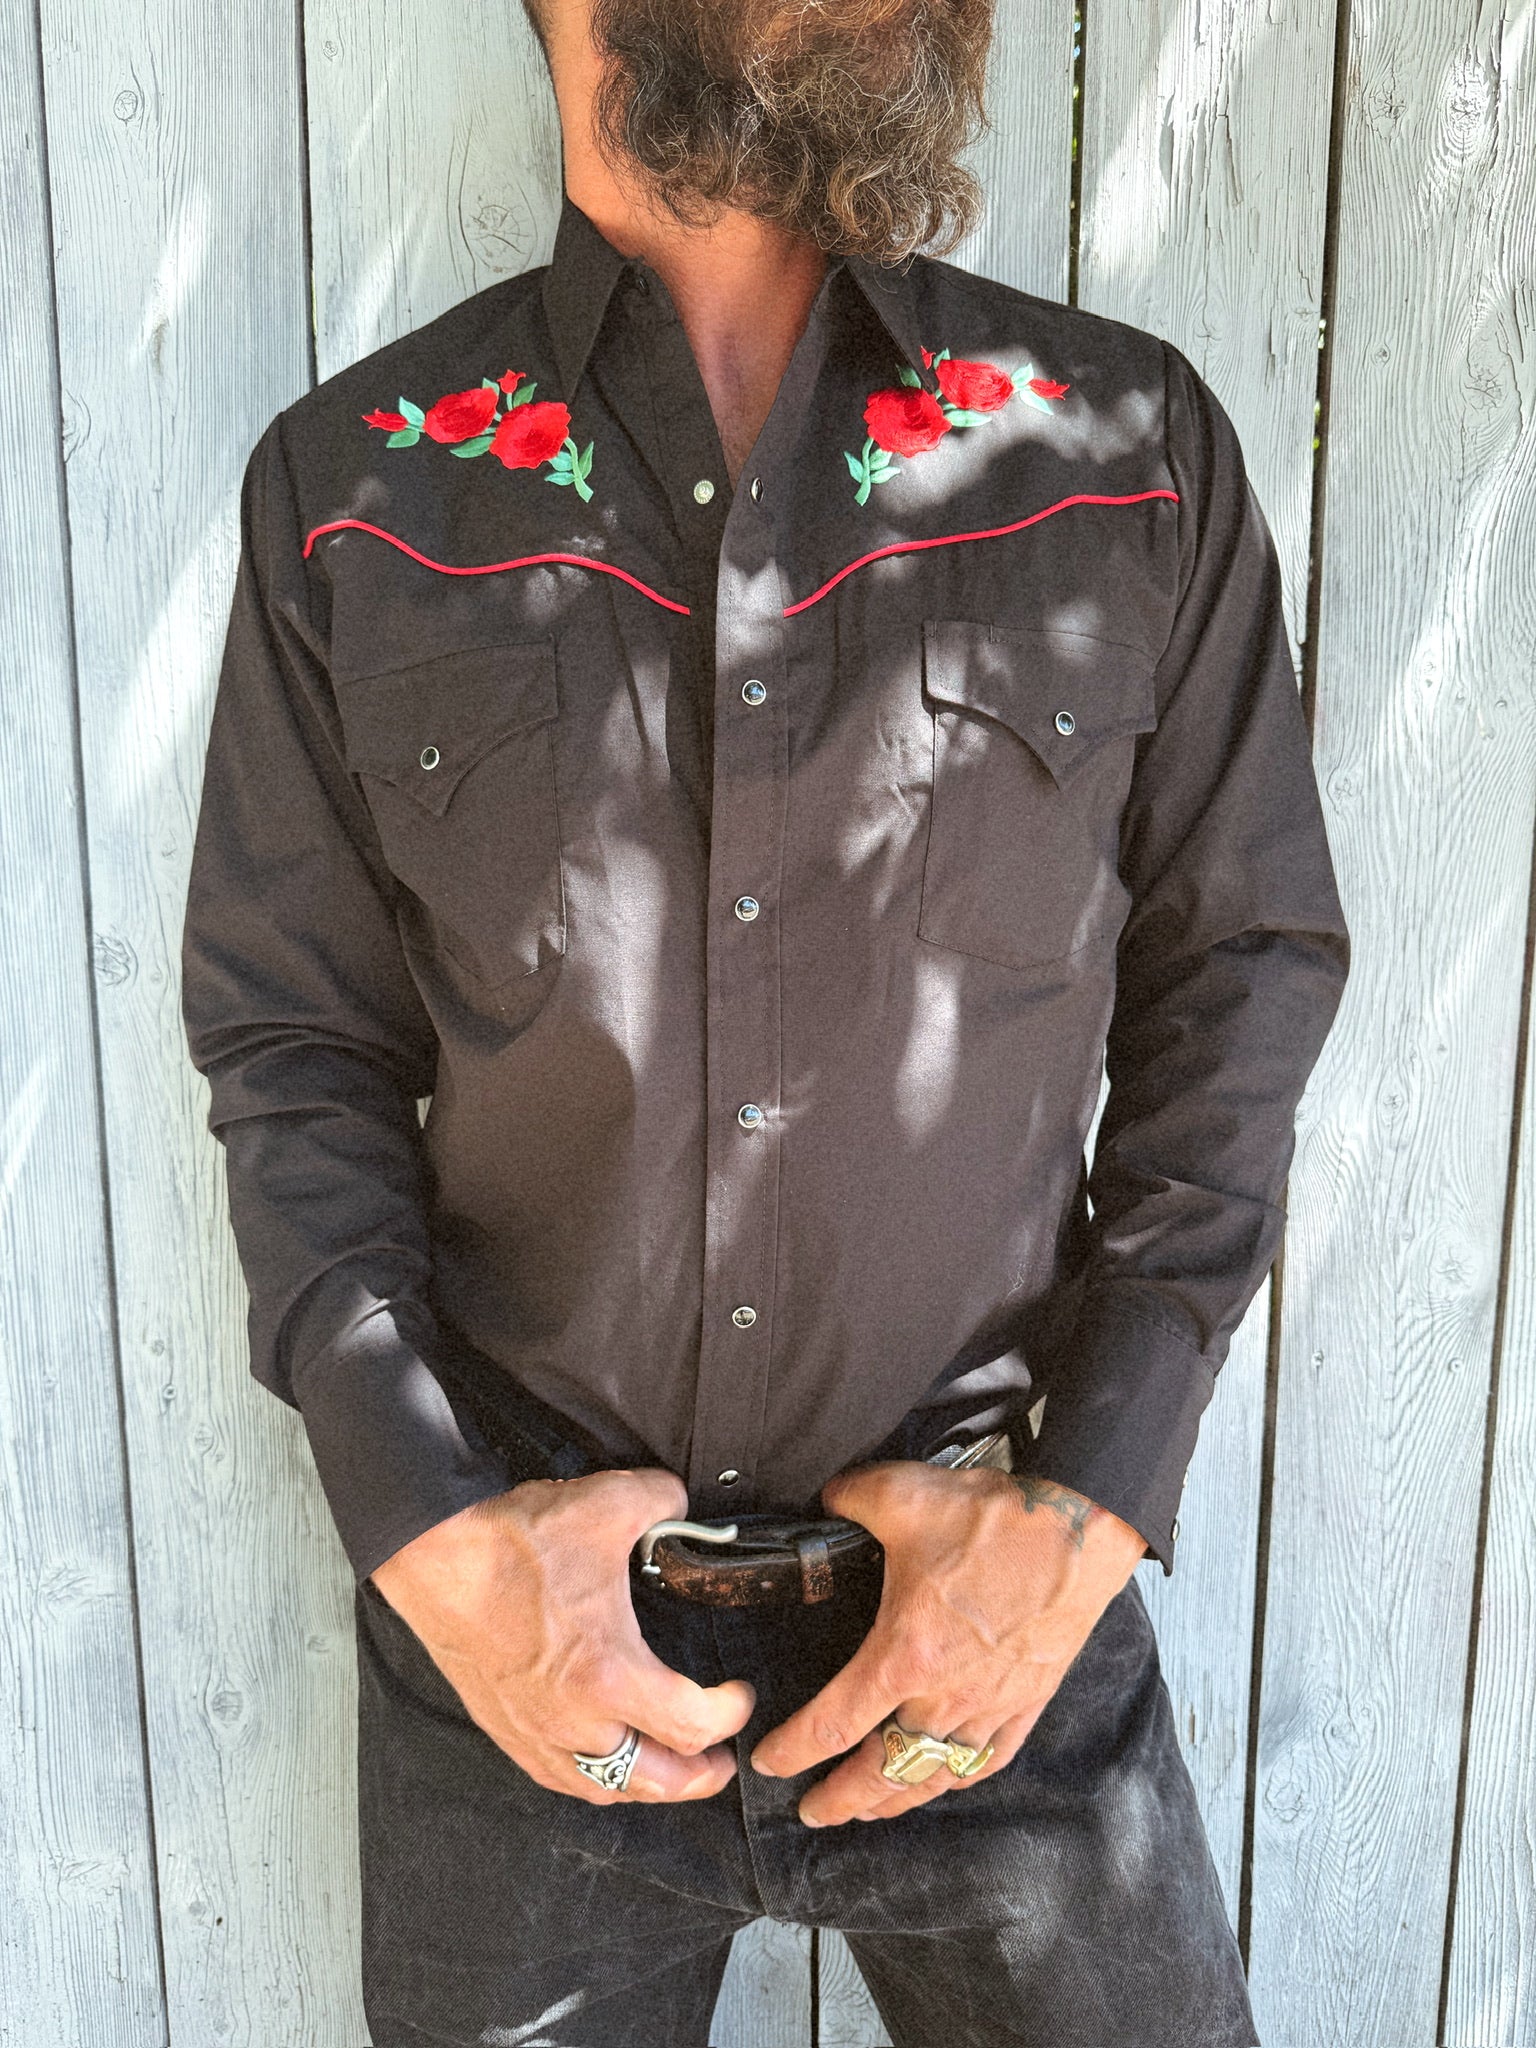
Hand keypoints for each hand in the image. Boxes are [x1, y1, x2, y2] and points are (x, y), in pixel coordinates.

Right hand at [368, 1468, 754, 1803]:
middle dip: (698, 1776)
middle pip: (655, 1781)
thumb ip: (665, 1502)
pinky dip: (595, 1780)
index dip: (729, 1716)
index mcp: (610, 1677)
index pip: (691, 1725)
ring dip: (647, 1786)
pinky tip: (604, 1762)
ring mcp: (536, 1733)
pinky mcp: (505, 1729)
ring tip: (670, 1768)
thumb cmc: (514, 1544)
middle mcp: (575, 1723)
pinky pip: (559, 1777)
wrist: (436, 1560)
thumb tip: (683, 1506)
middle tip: (721, 1761)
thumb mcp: (610, 1504)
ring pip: (605, 1789)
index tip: (739, 1696)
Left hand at [748, 1460, 1146, 1824]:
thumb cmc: (998, 1521)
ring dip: (894, 1799)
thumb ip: (849, 1499)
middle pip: (882, 1772)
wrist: (1080, 1531)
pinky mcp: (1028, 1702)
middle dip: (841, 1799)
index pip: (834, 1724)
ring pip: (933, 1776)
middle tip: (812, 1811)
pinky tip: (942, 1781)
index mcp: (904, 1655)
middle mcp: (945, 1696)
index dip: (793, 1750)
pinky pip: (986, 1761)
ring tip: (868, 1809)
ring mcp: (990, 1706)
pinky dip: (956, 1780)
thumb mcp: (902, 1496)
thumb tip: (824, 1499)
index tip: (769, 1762)